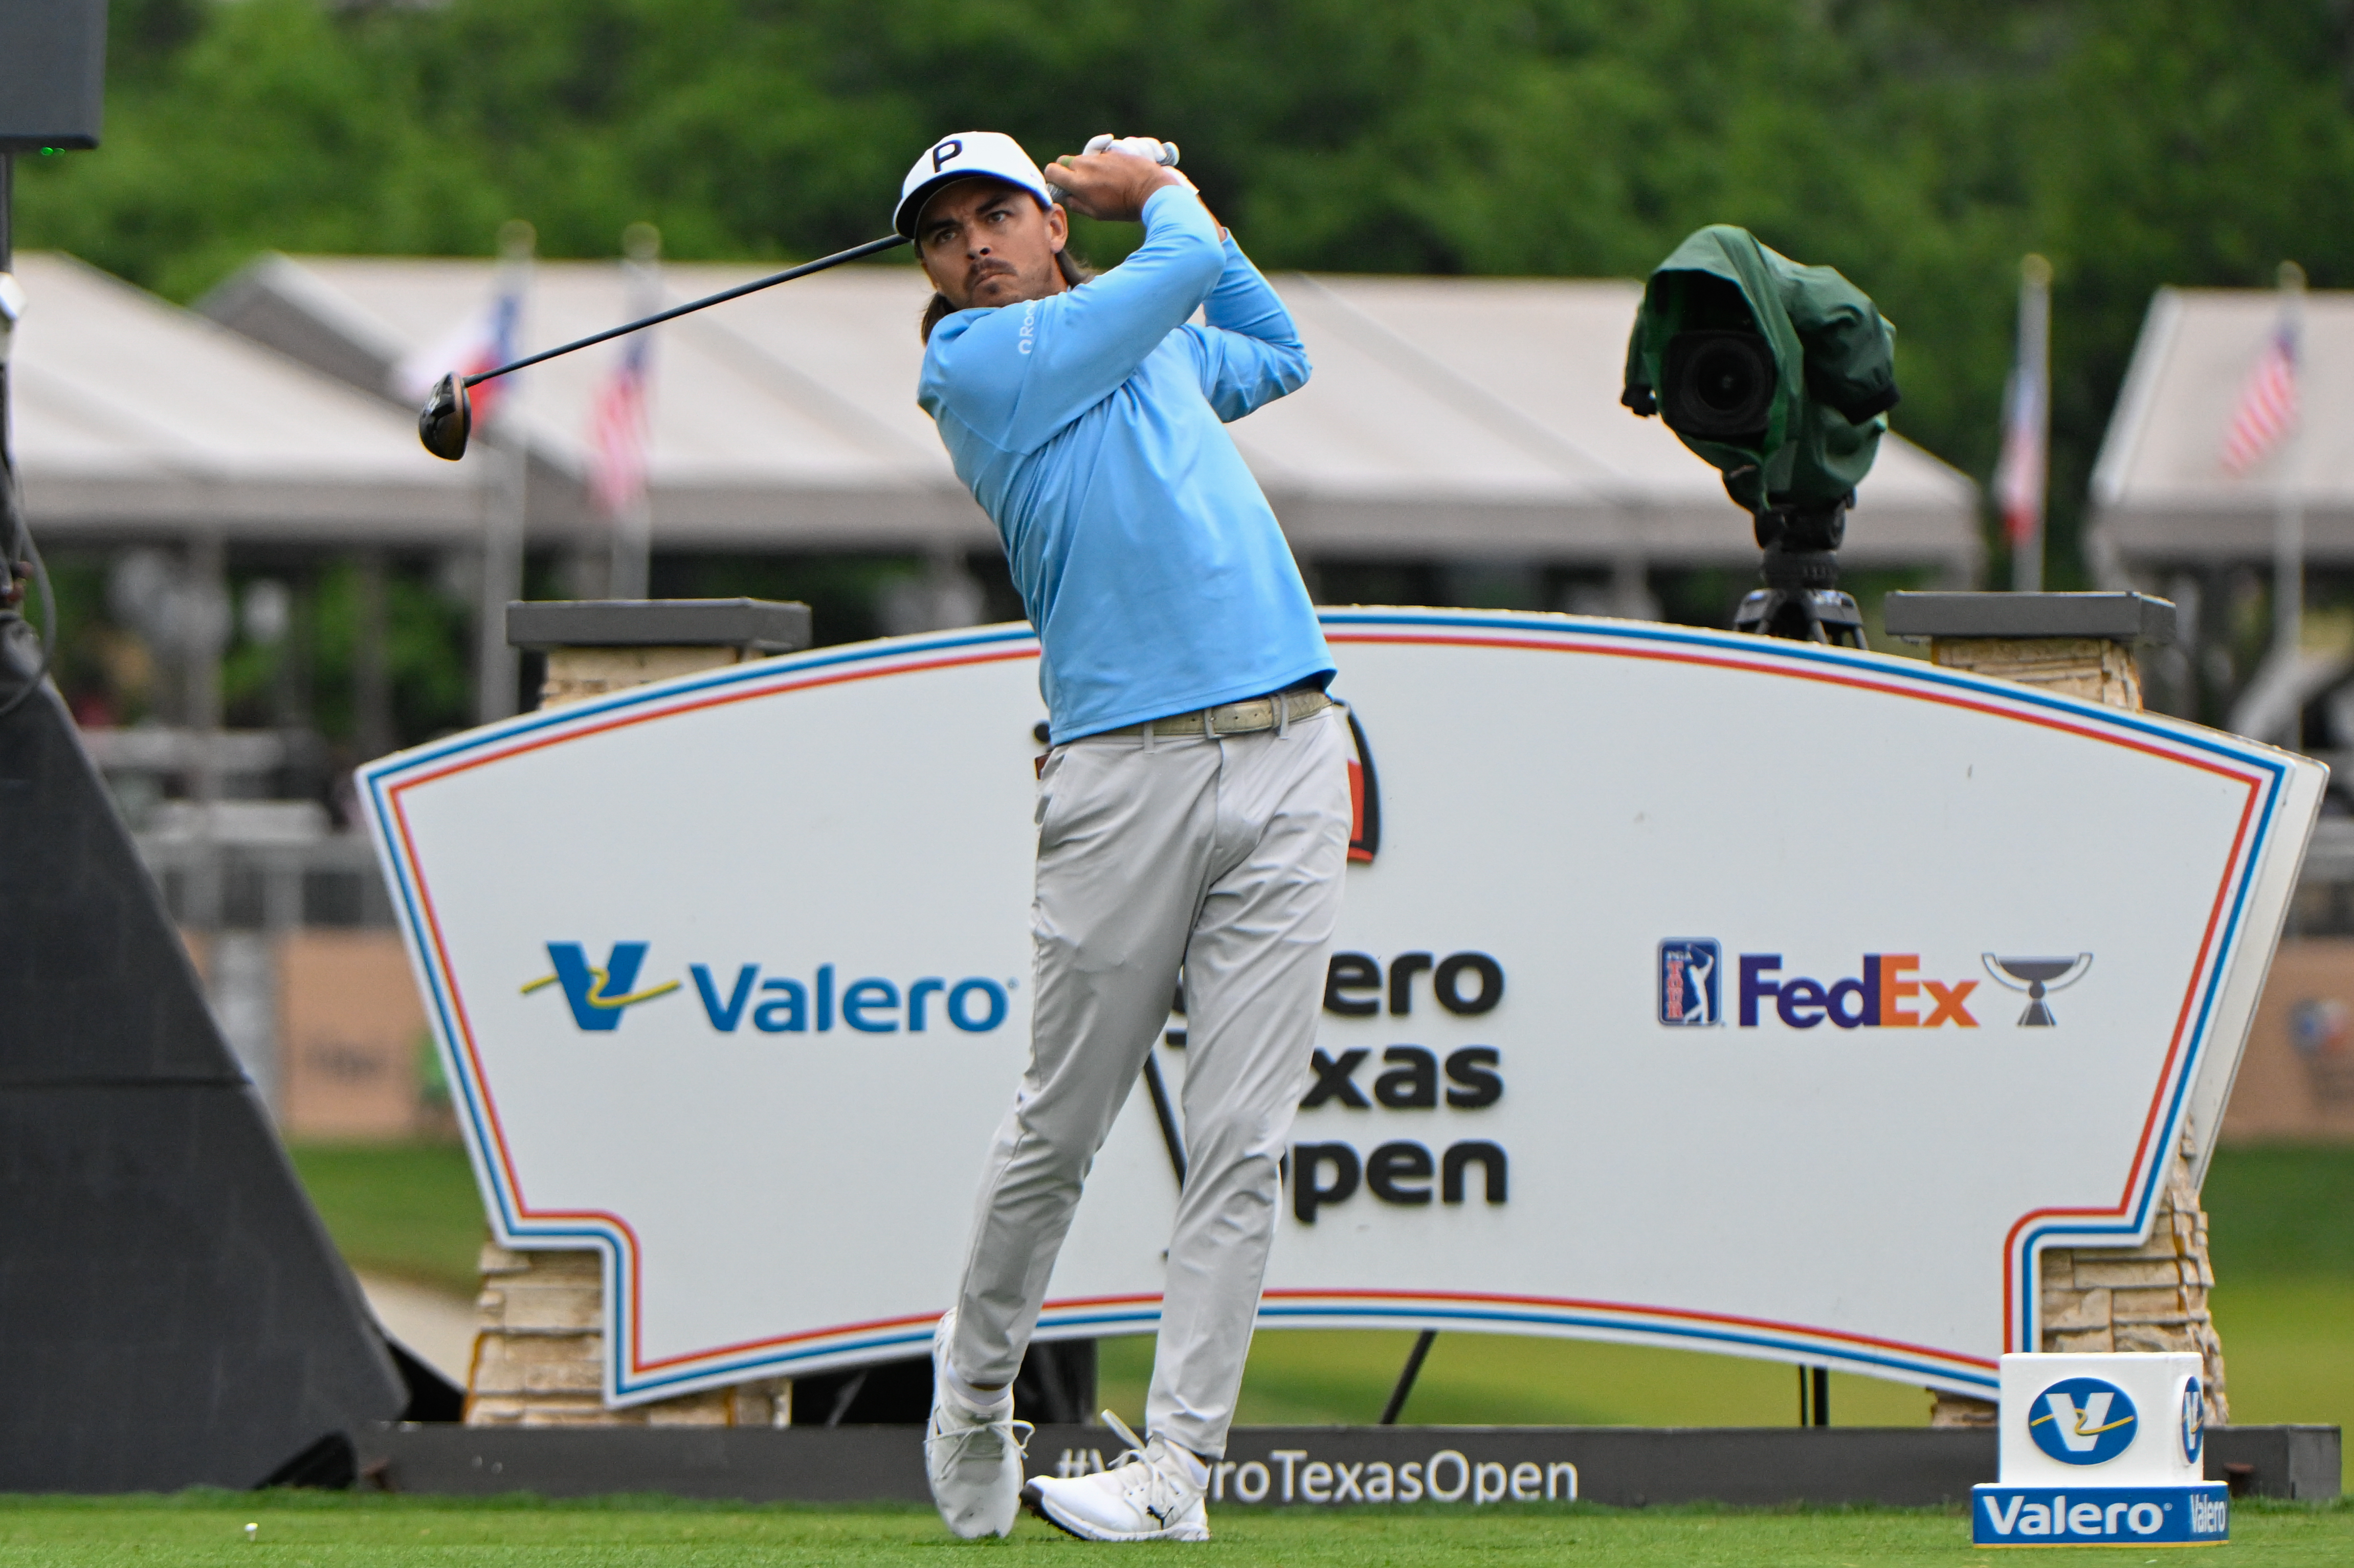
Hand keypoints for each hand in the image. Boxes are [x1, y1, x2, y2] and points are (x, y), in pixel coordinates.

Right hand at [1046, 143, 1192, 222]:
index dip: (1053, 178)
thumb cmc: (1123, 207)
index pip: (1051, 170)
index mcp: (1078, 182)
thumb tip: (1067, 197)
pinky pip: (1099, 157)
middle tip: (1081, 186)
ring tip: (1102, 183)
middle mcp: (1086, 165)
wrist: (1150, 190)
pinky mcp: (1112, 151)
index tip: (1061, 186)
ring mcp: (1099, 156)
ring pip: (1083, 159)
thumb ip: (1076, 204)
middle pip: (1065, 162)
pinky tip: (1115, 177)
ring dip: (1086, 169)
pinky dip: (1102, 165)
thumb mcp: (1097, 213)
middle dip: (1068, 172)